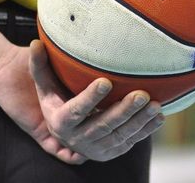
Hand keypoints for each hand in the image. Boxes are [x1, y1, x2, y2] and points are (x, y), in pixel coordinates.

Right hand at [0, 40, 163, 164]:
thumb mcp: (45, 84)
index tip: (106, 81)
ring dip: (139, 121)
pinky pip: (130, 142)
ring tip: (155, 104)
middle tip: (141, 94)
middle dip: (124, 110)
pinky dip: (145, 131)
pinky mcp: (111, 151)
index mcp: (61, 121)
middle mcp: (77, 139)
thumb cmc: (57, 98)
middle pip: (103, 124)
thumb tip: (35, 42)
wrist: (67, 130)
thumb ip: (39, 65)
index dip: (90, 98)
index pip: (76, 110)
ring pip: (120, 135)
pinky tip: (158, 117)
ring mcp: (96, 148)